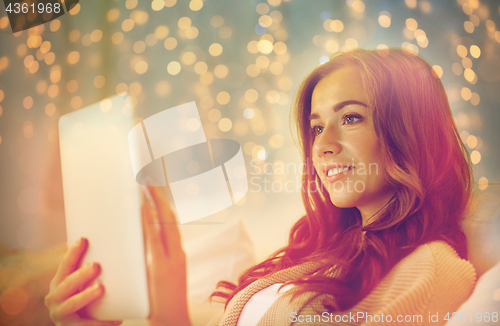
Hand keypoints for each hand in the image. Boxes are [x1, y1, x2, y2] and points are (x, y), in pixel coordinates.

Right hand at [44, 238, 122, 325]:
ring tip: (100, 288)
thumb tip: (93, 239)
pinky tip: (116, 320)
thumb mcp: (80, 281)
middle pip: (66, 284)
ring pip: (71, 304)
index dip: (73, 253)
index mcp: (58, 283)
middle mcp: (54, 298)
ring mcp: (60, 314)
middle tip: (96, 266)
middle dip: (80, 275)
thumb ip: (85, 265)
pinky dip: (100, 323)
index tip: (83, 240)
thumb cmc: (80, 297)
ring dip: (85, 296)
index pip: (65, 265)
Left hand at [142, 186, 190, 325]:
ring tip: (147, 185)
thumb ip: (155, 257)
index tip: (156, 188)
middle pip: (170, 218)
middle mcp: (178, 251)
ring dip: (156, 203)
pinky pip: (156, 241)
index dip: (164, 203)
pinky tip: (145, 210)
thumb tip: (140, 241)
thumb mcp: (162, 275)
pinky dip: (151, 223)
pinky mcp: (164, 267)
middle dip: (160, 197)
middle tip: (151, 178)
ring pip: (166, 224)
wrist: (174, 320)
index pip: (172, 222)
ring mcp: (172, 259)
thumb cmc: (164, 300)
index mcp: (178, 253)